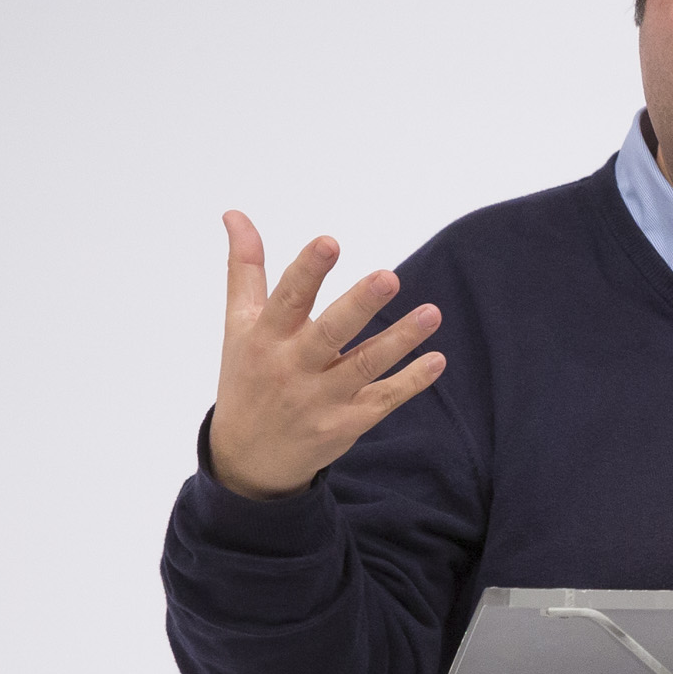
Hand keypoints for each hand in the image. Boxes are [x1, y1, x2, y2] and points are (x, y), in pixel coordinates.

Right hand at [206, 212, 445, 499]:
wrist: (248, 459)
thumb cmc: (248, 377)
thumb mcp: (239, 325)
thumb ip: (245, 269)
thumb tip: (235, 214)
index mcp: (265, 338)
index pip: (287, 300)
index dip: (308, 271)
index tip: (329, 242)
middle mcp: (292, 368)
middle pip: (329, 334)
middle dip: (358, 306)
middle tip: (389, 276)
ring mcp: (322, 399)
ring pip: (365, 366)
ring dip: (400, 340)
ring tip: (431, 313)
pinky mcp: (347, 423)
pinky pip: (384, 398)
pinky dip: (412, 381)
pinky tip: (437, 359)